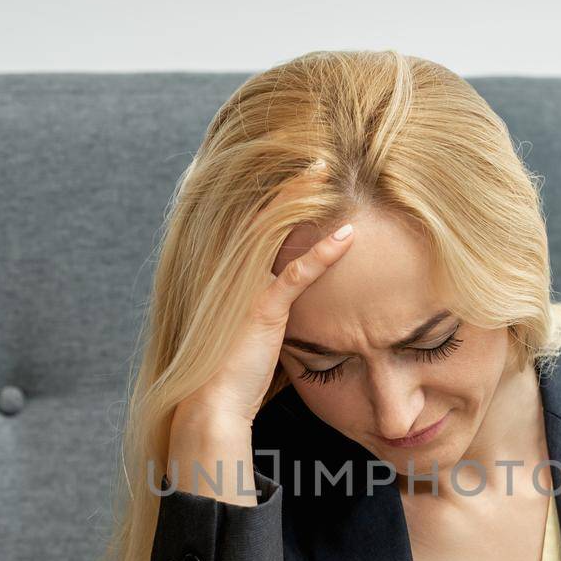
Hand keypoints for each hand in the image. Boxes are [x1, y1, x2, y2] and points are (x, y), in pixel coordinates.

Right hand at [175, 158, 353, 430]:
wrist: (212, 406)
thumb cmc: (238, 377)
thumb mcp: (259, 335)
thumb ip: (276, 312)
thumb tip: (301, 307)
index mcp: (230, 276)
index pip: (255, 223)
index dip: (279, 196)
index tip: (304, 173)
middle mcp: (232, 274)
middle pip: (262, 214)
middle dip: (289, 182)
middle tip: (317, 155)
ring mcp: (244, 289)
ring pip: (276, 231)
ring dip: (303, 199)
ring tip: (327, 170)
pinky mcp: (261, 310)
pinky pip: (296, 274)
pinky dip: (324, 254)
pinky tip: (348, 236)